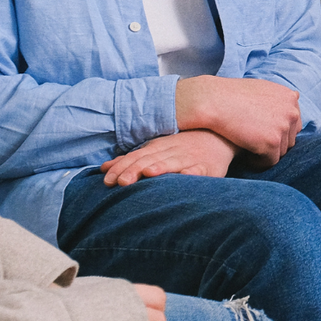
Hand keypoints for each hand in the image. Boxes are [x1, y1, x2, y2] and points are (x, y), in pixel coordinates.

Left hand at [102, 129, 239, 185]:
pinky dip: (192, 172)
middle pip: (150, 160)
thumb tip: (104, 168)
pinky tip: (186, 176)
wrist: (217, 138)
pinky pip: (199, 170)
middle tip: (122, 182)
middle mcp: (170, 152)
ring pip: (172, 162)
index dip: (121, 168)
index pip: (135, 157)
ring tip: (149, 173)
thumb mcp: (155, 150)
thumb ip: (130, 160)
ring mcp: (188, 158)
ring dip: (161, 167)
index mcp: (156, 148)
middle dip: (135, 170)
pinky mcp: (206, 167)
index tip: (107, 180)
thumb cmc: (181, 147)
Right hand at [174, 75, 300, 164]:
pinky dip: (258, 162)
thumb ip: (278, 97)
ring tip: (248, 149)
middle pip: (290, 139)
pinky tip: (245, 156)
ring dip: (266, 153)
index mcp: (290, 97)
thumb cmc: (231, 95)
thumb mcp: (261, 88)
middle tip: (254, 144)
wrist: (213, 101)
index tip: (262, 134)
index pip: (293, 123)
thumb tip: (295, 96)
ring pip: (281, 152)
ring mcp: (283, 127)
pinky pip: (270, 161)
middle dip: (273, 144)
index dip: (277, 131)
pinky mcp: (272, 142)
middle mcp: (291, 111)